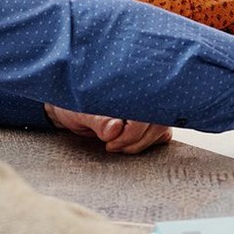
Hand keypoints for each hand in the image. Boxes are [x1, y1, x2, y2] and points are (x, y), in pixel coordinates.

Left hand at [43, 104, 173, 153]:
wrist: (70, 109)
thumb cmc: (73, 107)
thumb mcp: (79, 113)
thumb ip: (97, 121)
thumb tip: (116, 128)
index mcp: (128, 86)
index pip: (145, 111)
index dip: (132, 132)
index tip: (109, 142)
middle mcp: (144, 94)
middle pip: (158, 123)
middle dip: (134, 141)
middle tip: (110, 146)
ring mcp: (151, 107)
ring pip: (162, 130)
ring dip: (140, 144)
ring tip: (115, 145)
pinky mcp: (153, 120)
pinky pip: (162, 135)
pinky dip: (146, 143)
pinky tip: (126, 142)